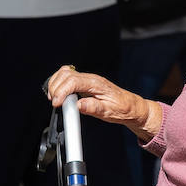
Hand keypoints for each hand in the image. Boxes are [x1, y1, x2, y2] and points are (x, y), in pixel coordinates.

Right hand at [46, 66, 160, 142]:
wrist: (131, 107)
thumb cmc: (122, 109)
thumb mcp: (109, 112)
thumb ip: (93, 108)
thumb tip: (78, 105)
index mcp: (97, 84)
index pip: (74, 82)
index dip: (61, 91)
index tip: (56, 103)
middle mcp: (91, 78)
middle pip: (66, 74)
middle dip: (55, 87)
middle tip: (54, 102)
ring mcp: (87, 79)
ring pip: (65, 73)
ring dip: (55, 84)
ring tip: (55, 99)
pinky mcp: (85, 82)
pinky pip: (68, 76)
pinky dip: (59, 82)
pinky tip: (59, 92)